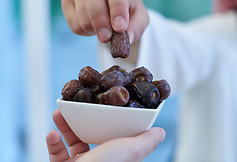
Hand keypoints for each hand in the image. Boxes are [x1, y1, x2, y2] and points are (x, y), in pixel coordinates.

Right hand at [46, 109, 165, 161]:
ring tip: (59, 113)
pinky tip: (51, 133)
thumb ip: (146, 141)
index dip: (110, 119)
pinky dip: (52, 143)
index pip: (116, 134)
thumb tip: (160, 132)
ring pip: (71, 142)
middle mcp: (100, 160)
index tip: (102, 104)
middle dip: (82, 119)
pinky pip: (56, 155)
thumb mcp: (131, 150)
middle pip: (91, 135)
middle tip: (76, 106)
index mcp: (117, 155)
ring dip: (64, 127)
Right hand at [61, 0, 148, 43]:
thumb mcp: (140, 19)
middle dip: (98, 18)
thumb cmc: (130, 11)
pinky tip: (95, 29)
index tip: (120, 28)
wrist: (114, 12)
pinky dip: (85, 32)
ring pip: (81, 9)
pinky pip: (73, 21)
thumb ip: (137, 27)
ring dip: (94, 29)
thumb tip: (126, 37)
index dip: (117, 7)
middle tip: (106, 38)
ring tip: (107, 32)